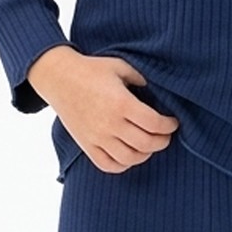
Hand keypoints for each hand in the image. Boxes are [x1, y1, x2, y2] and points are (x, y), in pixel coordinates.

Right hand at [31, 49, 179, 172]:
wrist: (58, 78)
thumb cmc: (91, 70)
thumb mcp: (121, 66)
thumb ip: (142, 79)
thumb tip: (160, 91)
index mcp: (121, 103)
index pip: (155, 124)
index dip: (169, 126)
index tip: (173, 122)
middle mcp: (110, 124)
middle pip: (146, 144)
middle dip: (162, 141)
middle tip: (165, 135)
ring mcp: (97, 137)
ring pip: (129, 159)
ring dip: (145, 154)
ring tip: (149, 145)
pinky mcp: (86, 145)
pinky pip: (108, 165)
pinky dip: (123, 165)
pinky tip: (129, 154)